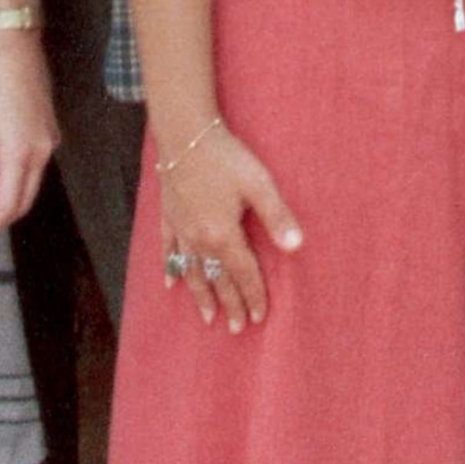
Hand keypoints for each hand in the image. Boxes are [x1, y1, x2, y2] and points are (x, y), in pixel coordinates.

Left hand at [0, 30, 57, 241]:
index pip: (9, 204)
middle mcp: (43, 151)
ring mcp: (49, 139)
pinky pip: (33, 163)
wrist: (13, 46)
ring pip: (30, 181)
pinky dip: (15, 176)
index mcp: (21, 153)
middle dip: (0, 218)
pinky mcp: (48, 128)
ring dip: (7, 196)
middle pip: (26, 199)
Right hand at [154, 122, 302, 329]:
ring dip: (201, 295)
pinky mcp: (168, 217)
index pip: (243, 274)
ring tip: (208, 317)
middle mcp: (199, 239)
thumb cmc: (227, 158)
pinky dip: (171, 268)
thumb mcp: (259, 184)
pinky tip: (170, 282)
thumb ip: (277, 217)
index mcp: (223, 235)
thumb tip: (297, 247)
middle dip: (230, 304)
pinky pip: (168, 250)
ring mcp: (180, 230)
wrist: (185, 135)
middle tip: (238, 328)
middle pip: (217, 279)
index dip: (254, 296)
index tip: (260, 317)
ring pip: (191, 272)